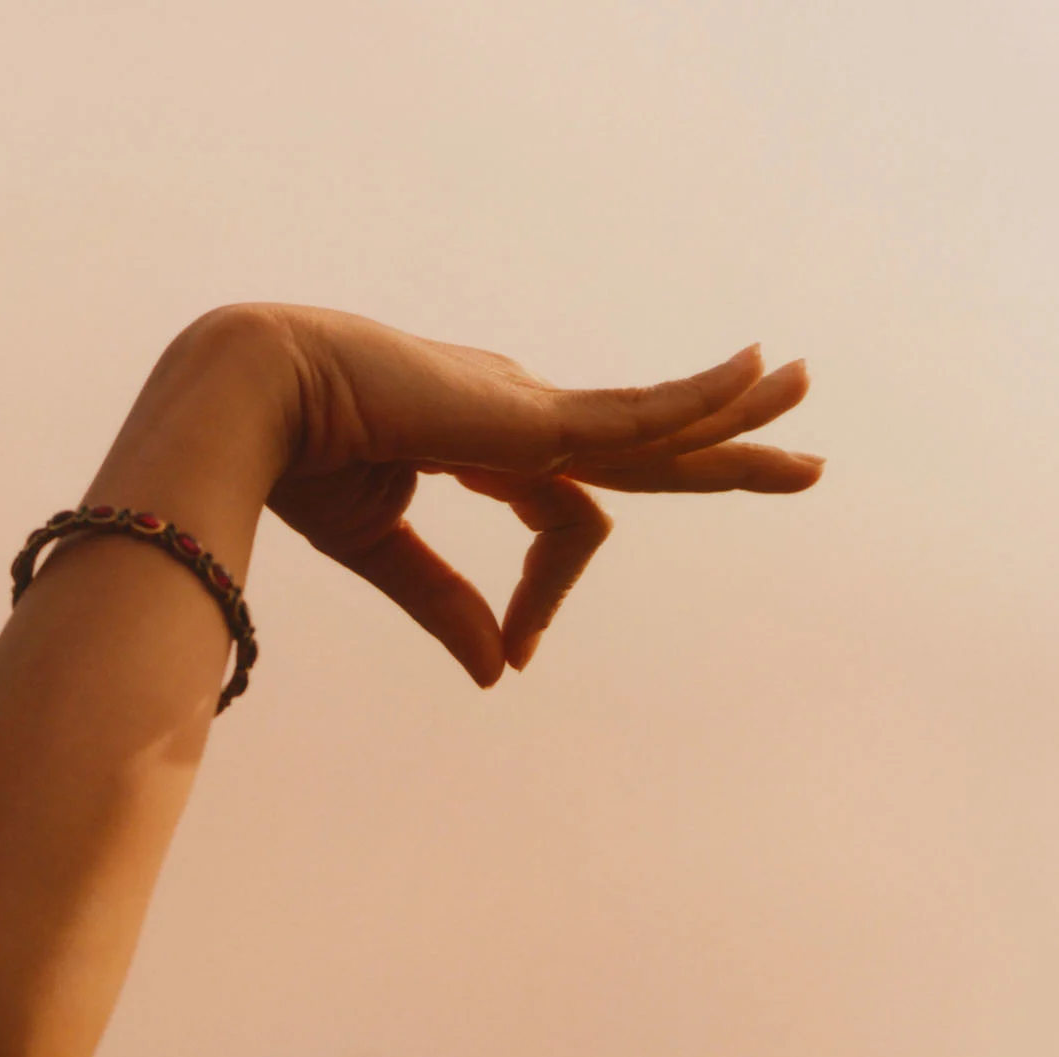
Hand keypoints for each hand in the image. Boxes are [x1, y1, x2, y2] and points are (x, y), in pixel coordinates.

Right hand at [248, 304, 821, 684]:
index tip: (516, 656)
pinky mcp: (530, 415)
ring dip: (737, 422)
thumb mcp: (383, 549)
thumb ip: (444, 602)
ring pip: (660, 426)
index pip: (557, 521)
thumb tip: (498, 674)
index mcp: (484, 443)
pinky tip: (756, 380)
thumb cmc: (300, 462)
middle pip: (646, 445)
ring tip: (804, 399)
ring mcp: (531, 409)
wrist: (254, 403)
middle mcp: (521, 416)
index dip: (545, 597)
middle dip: (720, 452)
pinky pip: (637, 414)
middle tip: (798, 461)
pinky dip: (698, 400)